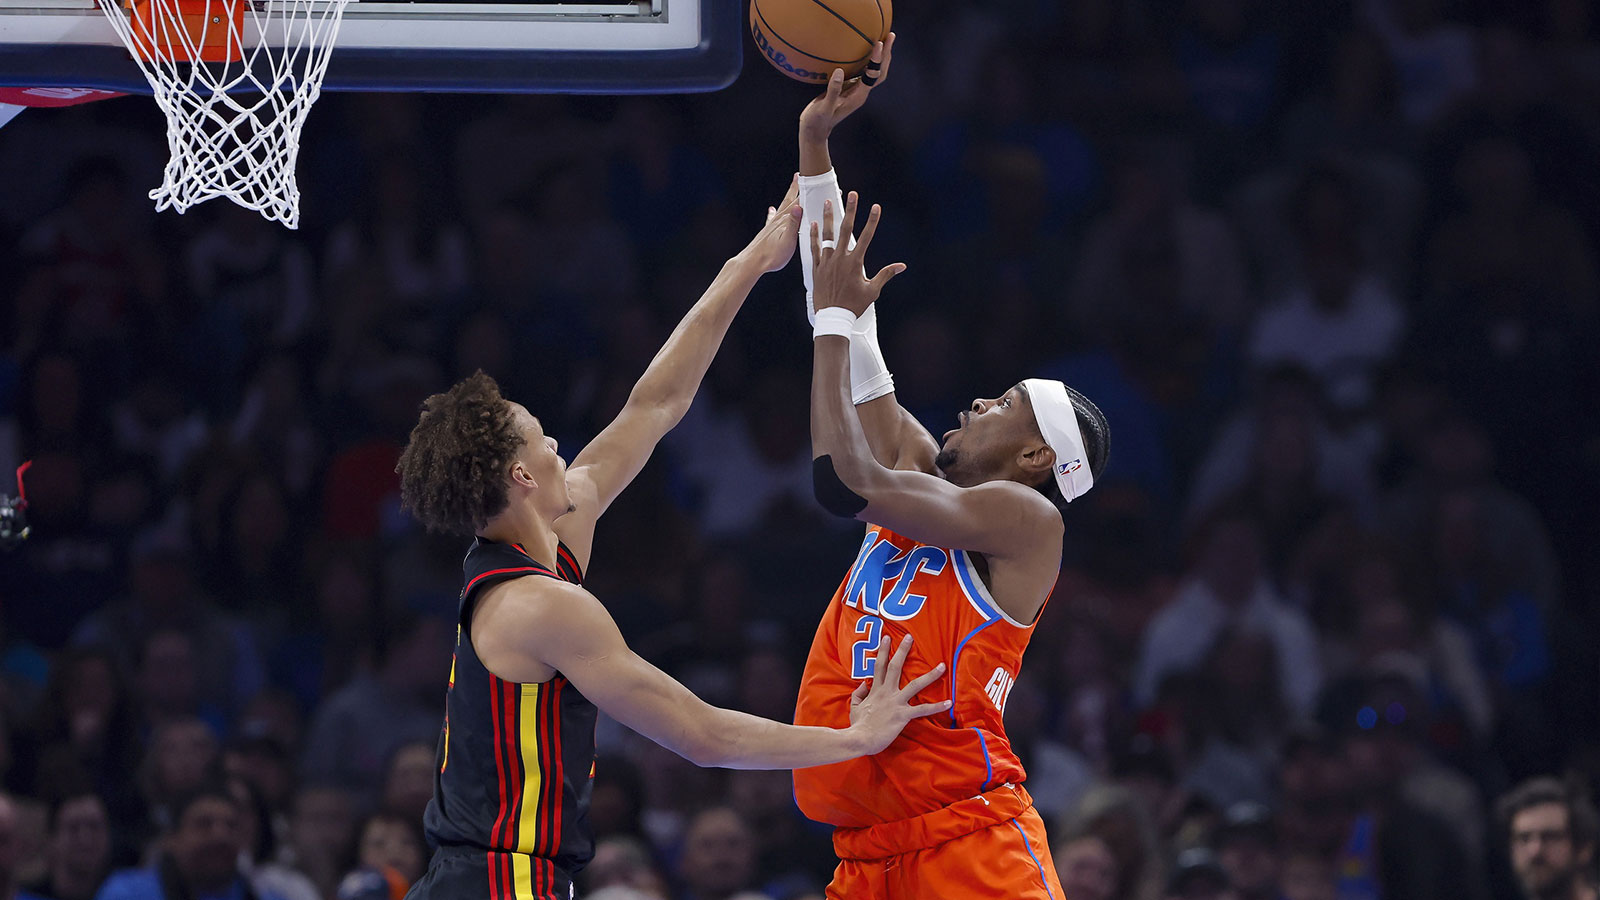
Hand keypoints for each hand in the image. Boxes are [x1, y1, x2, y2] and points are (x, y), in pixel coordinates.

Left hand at [739, 174, 801, 273]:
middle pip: (792, 199)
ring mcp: (772, 224)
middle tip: (808, 174)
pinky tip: (771, 209)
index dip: (811, 193)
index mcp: (785, 220)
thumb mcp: (787, 241)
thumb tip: (798, 206)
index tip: (820, 182)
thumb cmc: (771, 256)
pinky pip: (772, 217)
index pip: (801, 202)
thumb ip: (793, 224)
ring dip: (790, 193)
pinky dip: (773, 212)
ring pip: (784, 204)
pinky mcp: (767, 231)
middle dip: (802, 187)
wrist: (752, 263)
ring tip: (795, 182)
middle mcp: (779, 218)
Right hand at [799, 33, 893, 143]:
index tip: (879, 43)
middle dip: (887, 54)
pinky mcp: (848, 88)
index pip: (873, 75)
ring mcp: (855, 90)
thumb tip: (839, 71)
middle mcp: (861, 92)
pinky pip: (862, 71)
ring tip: (884, 38)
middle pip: (880, 72)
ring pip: (874, 71)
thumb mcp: (823, 108)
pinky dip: (867, 59)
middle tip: (891, 35)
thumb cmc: (818, 121)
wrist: (815, 131)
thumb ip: (832, 90)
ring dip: (881, 55)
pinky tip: (863, 48)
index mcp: (858, 96)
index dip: (877, 59)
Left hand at [810, 191, 904, 316]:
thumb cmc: (854, 306)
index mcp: (855, 263)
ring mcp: (827, 262)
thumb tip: (902, 266)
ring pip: (827, 235)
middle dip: (851, 210)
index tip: (876, 206)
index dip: (872, 221)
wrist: (833, 318)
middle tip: (853, 194)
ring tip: (828, 202)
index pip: (866, 237)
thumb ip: (886, 274)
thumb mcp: (872, 290)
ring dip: (828, 217)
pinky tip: (813, 223)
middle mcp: (841, 259)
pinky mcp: (816, 268)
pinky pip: (814, 248)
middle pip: (846, 229)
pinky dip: (813, 235)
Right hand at [848, 634, 949, 754]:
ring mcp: (896, 702)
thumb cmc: (857, 725)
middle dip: (902, 651)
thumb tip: (864, 684)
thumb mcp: (854, 706)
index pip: (879, 666)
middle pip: (895, 667)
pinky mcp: (903, 715)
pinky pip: (923, 709)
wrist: (859, 738)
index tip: (887, 637)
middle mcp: (887, 692)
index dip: (883, 651)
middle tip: (910, 637)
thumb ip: (859, 693)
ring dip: (931, 675)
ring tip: (942, 666)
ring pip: (916, 685)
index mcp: (875, 690)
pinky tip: (949, 702)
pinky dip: (936, 706)